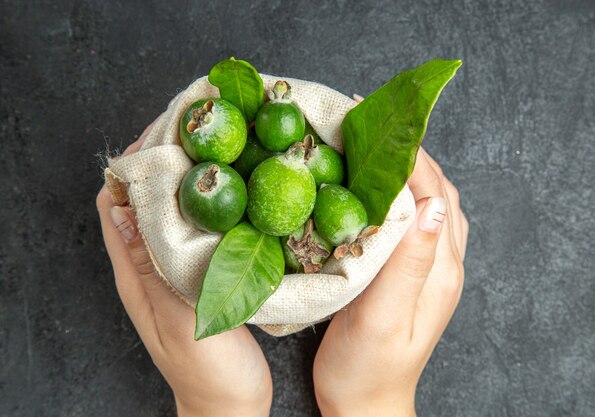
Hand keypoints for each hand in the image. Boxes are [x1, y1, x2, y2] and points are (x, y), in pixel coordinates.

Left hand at [96, 120, 271, 416]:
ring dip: (189, 179)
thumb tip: (124, 207)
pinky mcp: (204, 275)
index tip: (163, 132)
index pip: (115, 202)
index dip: (131, 164)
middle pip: (144, 199)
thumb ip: (154, 266)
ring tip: (220, 151)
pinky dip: (212, 205)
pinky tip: (238, 195)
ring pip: (174, 210)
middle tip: (199, 130)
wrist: (230, 404)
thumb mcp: (178, 318)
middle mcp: (151, 264)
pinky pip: (201, 230)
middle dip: (163, 161)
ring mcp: (177, 269)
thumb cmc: (207, 371)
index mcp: (135, 273)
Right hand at [313, 148, 467, 416]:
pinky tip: (378, 189)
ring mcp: (431, 269)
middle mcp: (443, 263)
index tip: (378, 123)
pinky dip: (402, 194)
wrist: (367, 402)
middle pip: (438, 191)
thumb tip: (431, 204)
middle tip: (373, 123)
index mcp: (440, 269)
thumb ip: (409, 262)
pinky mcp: (413, 274)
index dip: (410, 154)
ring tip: (376, 146)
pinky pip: (415, 220)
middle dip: (411, 152)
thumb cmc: (367, 367)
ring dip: (409, 169)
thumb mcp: (384, 318)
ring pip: (430, 203)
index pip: (434, 193)